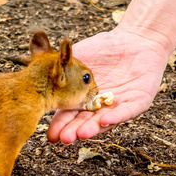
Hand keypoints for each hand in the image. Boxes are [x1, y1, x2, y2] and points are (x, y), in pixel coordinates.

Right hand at [47, 29, 171, 143]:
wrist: (135, 38)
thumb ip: (60, 66)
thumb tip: (38, 73)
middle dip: (75, 130)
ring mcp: (119, 105)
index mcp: (83, 98)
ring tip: (81, 134)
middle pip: (85, 122)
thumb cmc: (105, 47)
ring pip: (105, 121)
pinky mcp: (138, 101)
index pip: (69, 115)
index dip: (60, 125)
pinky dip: (116, 116)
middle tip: (64, 138)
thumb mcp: (78, 56)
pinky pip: (127, 110)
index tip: (51, 135)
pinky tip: (105, 120)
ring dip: (93, 128)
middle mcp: (100, 106)